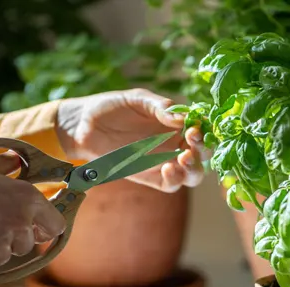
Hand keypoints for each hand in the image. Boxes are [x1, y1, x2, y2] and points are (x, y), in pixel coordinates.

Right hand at [0, 155, 65, 271]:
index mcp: (28, 197)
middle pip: (31, 242)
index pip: (56, 225)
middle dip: (17, 237)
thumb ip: (3, 165)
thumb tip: (15, 161)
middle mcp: (21, 222)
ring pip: (9, 254)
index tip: (35, 225)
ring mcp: (4, 243)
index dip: (46, 227)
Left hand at [55, 88, 209, 192]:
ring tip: (184, 158)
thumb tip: (182, 117)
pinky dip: (176, 180)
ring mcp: (164, 162)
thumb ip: (160, 106)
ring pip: (192, 173)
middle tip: (193, 141)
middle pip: (202, 154)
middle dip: (204, 150)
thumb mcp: (137, 99)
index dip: (205, 130)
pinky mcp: (150, 177)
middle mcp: (175, 144)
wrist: (83, 125)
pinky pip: (171, 184)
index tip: (196, 126)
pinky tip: (168, 168)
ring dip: (194, 168)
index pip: (202, 129)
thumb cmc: (111, 107)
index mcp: (176, 124)